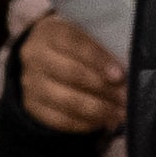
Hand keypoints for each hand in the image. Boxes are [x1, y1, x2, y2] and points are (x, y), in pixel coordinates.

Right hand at [11, 6, 125, 137]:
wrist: (44, 58)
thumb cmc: (74, 45)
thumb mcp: (85, 36)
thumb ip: (103, 49)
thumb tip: (125, 74)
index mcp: (49, 33)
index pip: (74, 43)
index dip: (98, 59)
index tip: (119, 74)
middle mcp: (35, 57)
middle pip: (70, 73)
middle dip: (102, 88)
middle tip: (125, 97)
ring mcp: (30, 83)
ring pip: (66, 101)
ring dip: (98, 110)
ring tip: (120, 113)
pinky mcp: (32, 106)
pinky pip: (60, 120)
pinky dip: (86, 123)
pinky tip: (104, 122)